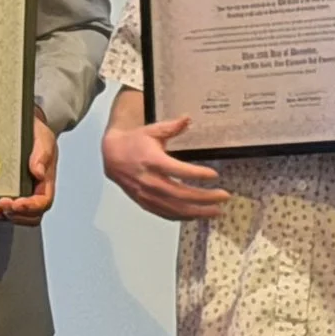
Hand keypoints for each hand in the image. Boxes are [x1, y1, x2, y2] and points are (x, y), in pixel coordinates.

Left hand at [0, 114, 58, 224]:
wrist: (22, 127)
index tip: (17, 203)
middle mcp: (29, 193)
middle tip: (0, 205)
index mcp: (44, 184)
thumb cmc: (36, 135)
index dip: (30, 207)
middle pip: (24, 215)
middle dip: (11, 214)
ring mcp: (13, 194)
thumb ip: (42, 155)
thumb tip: (39, 172)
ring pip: (6, 215)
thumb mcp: (43, 139)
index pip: (42, 203)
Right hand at [102, 94, 230, 220]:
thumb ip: (172, 127)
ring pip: (175, 208)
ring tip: (216, 211)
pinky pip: (165, 214)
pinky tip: (196, 215)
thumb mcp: (152, 130)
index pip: (177, 170)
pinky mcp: (145, 203)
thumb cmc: (134, 142)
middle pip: (180, 194)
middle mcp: (149, 180)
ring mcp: (147, 194)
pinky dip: (182, 216)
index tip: (213, 175)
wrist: (111, 155)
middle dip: (204, 197)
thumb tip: (188, 118)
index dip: (196, 174)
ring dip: (197, 211)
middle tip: (223, 197)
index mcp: (152, 160)